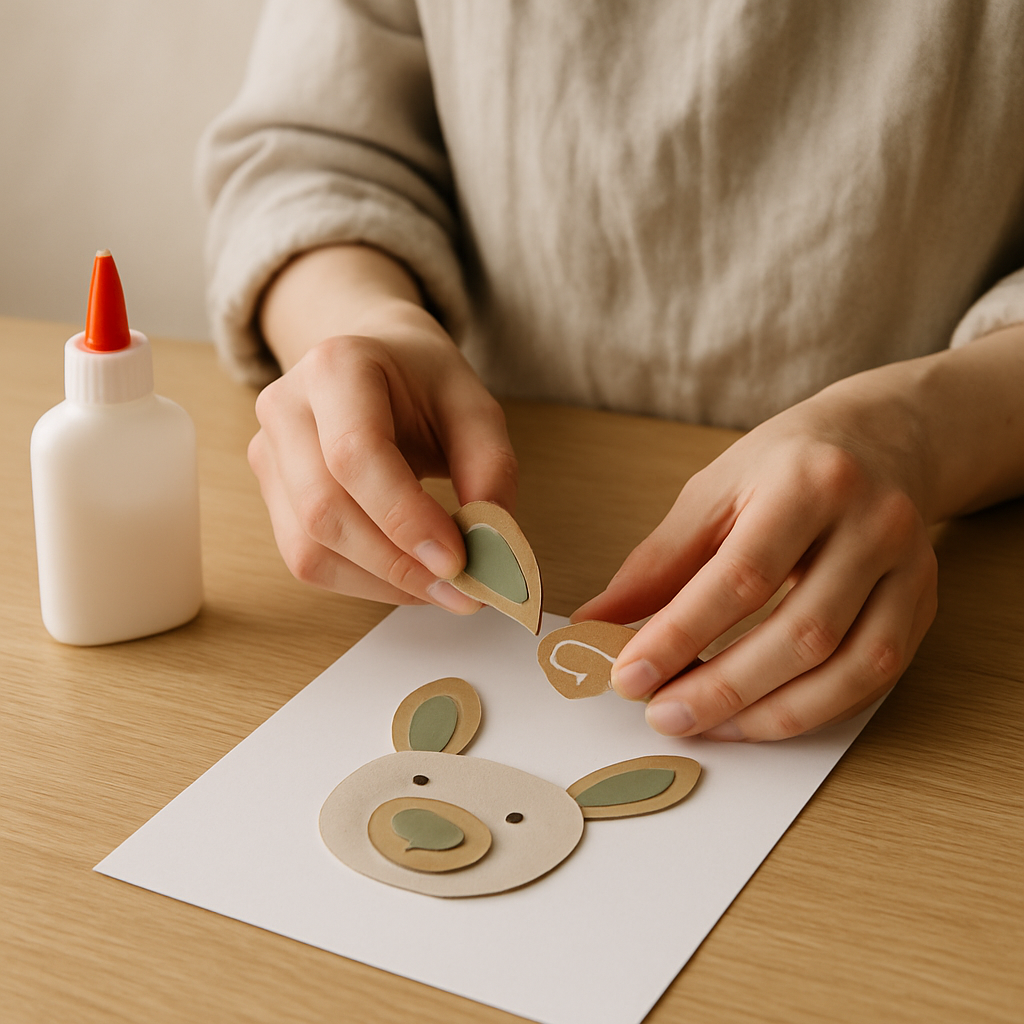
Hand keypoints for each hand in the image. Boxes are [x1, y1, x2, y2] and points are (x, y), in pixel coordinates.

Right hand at [249, 247, 517, 608]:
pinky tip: (407, 578)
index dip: (405, 517)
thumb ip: (490, 468)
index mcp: (336, 367)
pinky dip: (363, 582)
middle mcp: (286, 408)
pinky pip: (306, 560)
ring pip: (309, 547)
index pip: (355, 455)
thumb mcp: (473, 407)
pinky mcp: (270, 496)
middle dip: (397, 563)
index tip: (456, 560)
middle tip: (461, 588)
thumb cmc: (423, 383)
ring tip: (441, 587)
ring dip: (382, 582)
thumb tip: (491, 546)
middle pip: (325, 509)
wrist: (374, 362)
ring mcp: (268, 454)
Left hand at [574, 372, 940, 740]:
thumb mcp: (712, 491)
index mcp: (810, 483)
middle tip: (662, 714)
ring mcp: (910, 569)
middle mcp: (874, 525)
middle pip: (801, 634)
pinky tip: (759, 715)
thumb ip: (658, 562)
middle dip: (724, 688)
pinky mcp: (923, 605)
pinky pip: (873, 680)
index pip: (741, 576)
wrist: (879, 440)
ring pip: (849, 669)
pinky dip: (813, 709)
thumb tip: (597, 623)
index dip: (681, 635)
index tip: (629, 676)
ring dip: (770, 714)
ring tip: (706, 724)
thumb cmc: (784, 465)